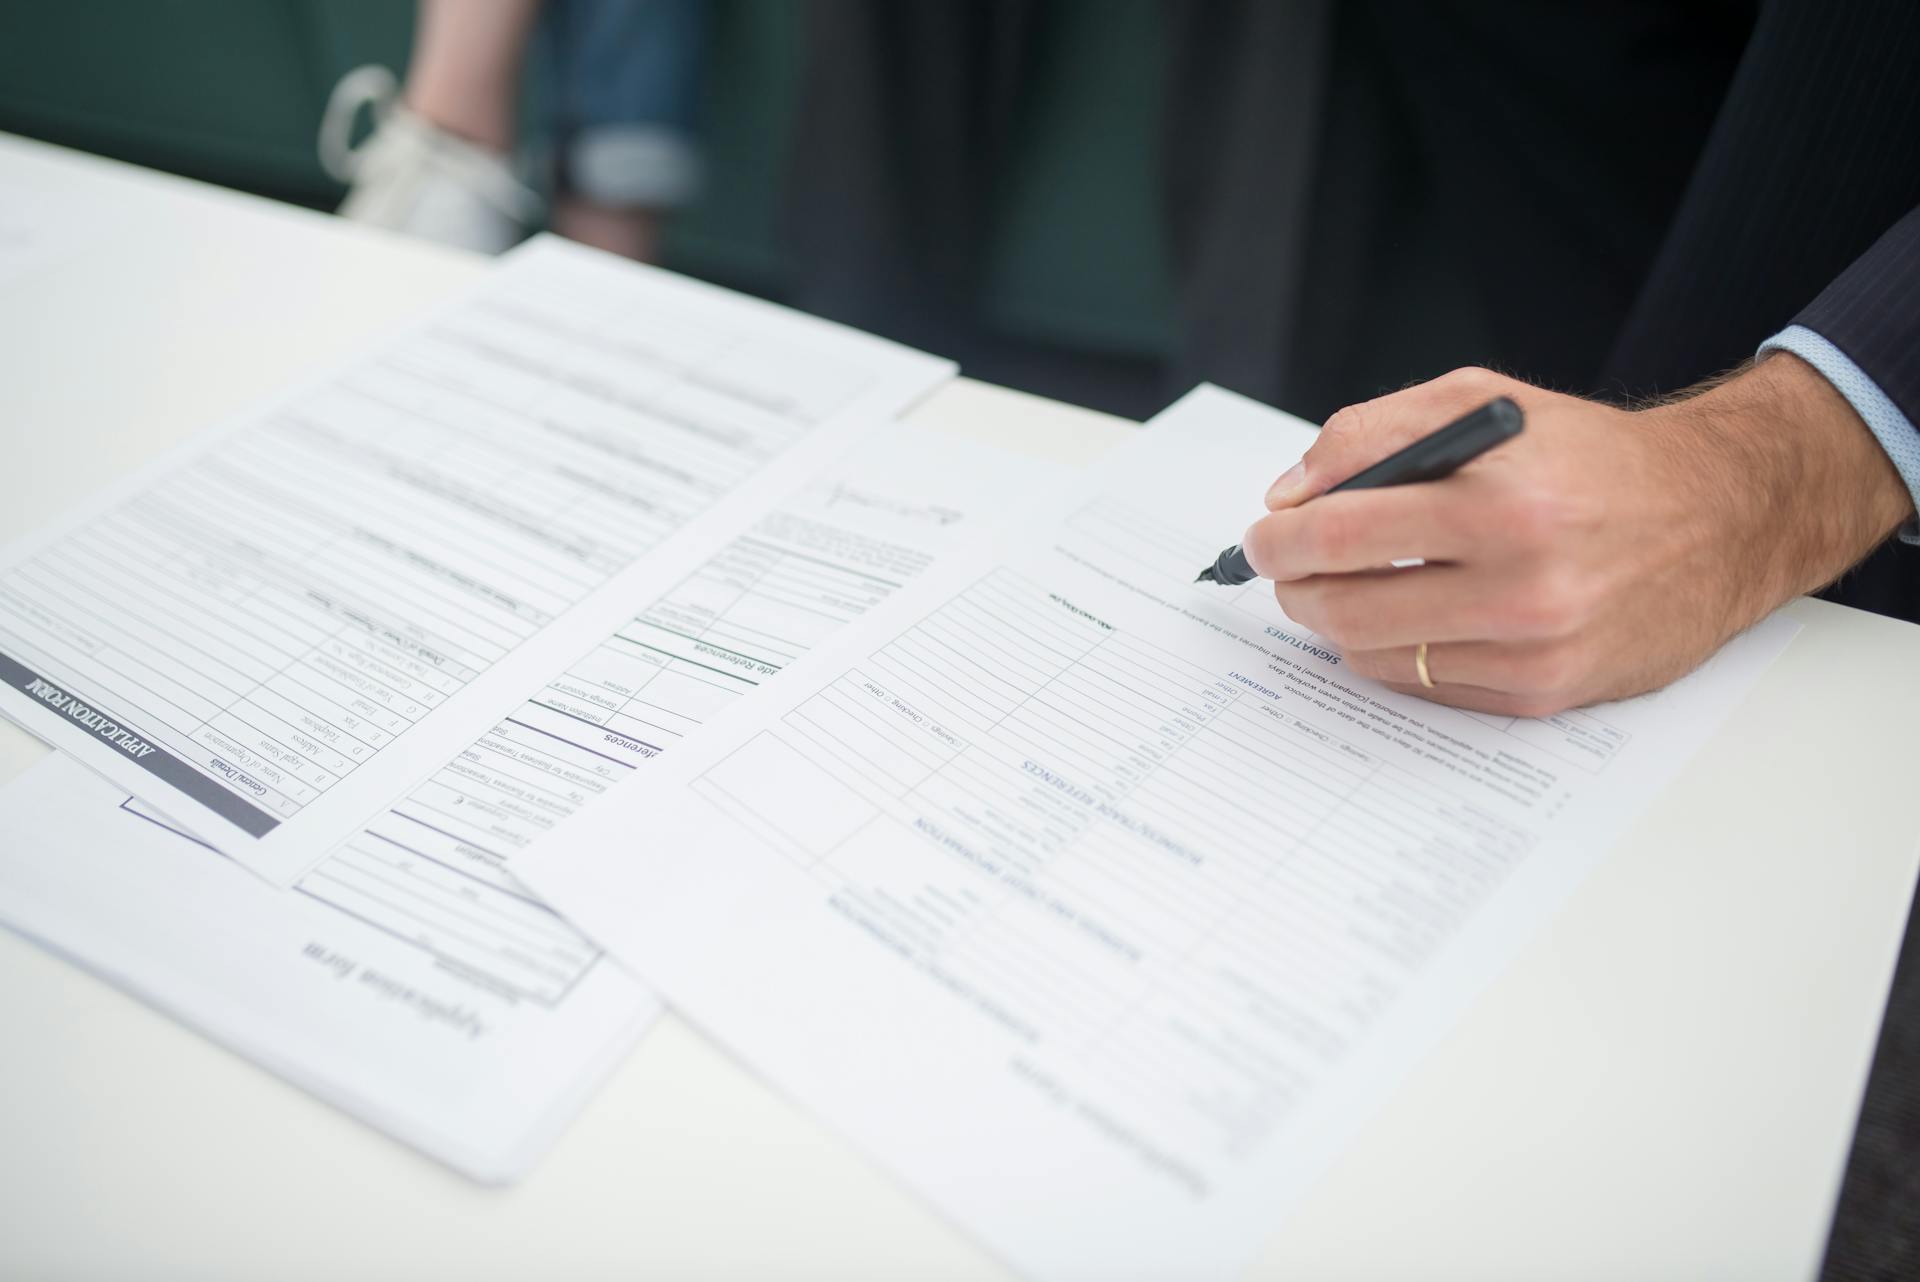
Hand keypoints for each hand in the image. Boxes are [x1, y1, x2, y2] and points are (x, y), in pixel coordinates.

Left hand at [1240, 359, 1911, 714]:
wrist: (1718, 516)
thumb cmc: (1590, 457)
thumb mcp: (1483, 403)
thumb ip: (1372, 433)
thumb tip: (1289, 493)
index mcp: (1501, 499)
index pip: (1341, 533)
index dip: (1279, 540)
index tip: (1263, 536)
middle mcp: (1521, 583)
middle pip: (1345, 607)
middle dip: (1294, 588)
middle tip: (1286, 569)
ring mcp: (1533, 648)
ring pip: (1374, 655)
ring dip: (1338, 624)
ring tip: (1346, 588)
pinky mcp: (1545, 694)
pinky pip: (1425, 687)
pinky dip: (1395, 654)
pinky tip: (1411, 618)